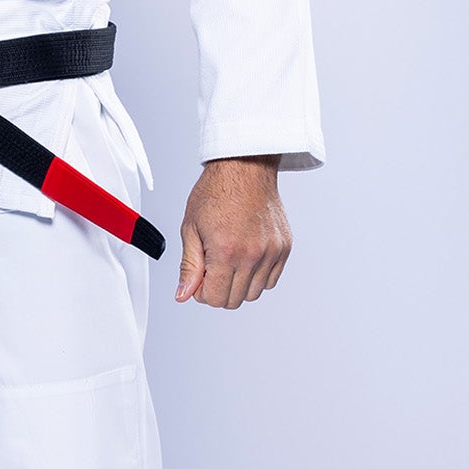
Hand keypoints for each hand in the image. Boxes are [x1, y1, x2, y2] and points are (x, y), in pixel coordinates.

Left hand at [175, 155, 290, 306]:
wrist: (244, 168)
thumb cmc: (216, 191)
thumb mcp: (191, 228)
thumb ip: (189, 266)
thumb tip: (184, 294)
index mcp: (226, 251)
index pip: (215, 299)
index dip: (203, 292)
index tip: (200, 277)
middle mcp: (252, 255)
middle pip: (235, 300)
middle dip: (220, 289)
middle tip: (213, 267)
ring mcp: (271, 252)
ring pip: (254, 293)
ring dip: (239, 284)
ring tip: (230, 259)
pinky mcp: (284, 248)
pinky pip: (271, 280)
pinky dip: (257, 276)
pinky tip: (245, 257)